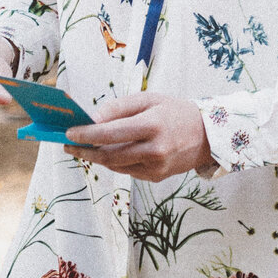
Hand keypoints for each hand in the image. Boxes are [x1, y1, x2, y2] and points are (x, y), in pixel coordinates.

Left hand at [64, 91, 213, 182]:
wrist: (209, 135)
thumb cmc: (175, 112)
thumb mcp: (150, 99)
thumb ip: (119, 107)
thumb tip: (93, 119)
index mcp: (152, 125)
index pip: (111, 133)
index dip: (86, 134)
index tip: (69, 132)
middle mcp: (155, 149)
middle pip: (109, 155)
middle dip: (85, 150)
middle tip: (69, 145)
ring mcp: (156, 167)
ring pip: (115, 166)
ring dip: (97, 157)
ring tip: (84, 148)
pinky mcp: (157, 177)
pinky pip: (128, 171)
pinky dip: (115, 162)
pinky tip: (110, 152)